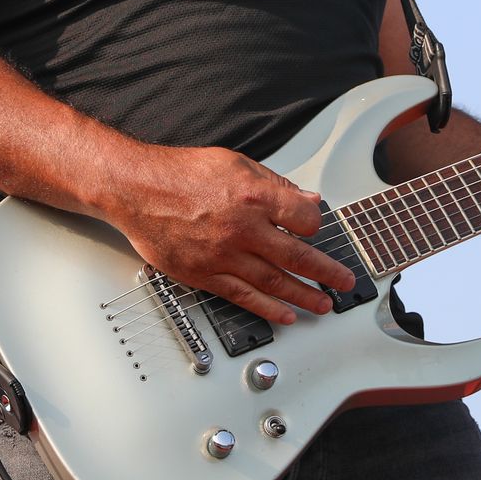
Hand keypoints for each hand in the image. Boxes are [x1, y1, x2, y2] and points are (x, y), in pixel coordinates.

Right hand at [106, 147, 357, 326]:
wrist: (136, 190)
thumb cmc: (181, 173)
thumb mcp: (236, 164)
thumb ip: (275, 184)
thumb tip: (307, 198)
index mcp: (254, 197)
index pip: (306, 219)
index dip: (317, 224)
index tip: (318, 228)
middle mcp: (243, 229)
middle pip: (297, 256)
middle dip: (326, 272)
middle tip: (344, 282)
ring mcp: (224, 256)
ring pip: (274, 282)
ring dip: (303, 296)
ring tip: (323, 304)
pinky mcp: (205, 274)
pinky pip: (243, 296)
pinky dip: (267, 308)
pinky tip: (285, 315)